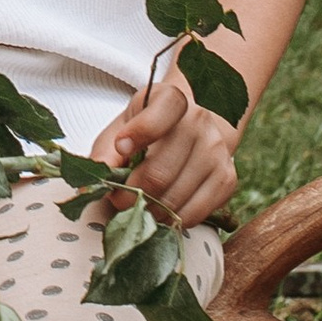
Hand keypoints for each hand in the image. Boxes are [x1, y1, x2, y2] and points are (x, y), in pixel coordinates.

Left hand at [95, 69, 239, 230]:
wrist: (191, 129)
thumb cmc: (149, 129)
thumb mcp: (122, 127)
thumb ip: (106, 152)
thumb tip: (93, 183)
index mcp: (171, 100)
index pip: (160, 115)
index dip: (138, 134)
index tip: (121, 148)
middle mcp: (200, 122)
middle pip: (161, 172)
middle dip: (131, 195)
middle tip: (119, 201)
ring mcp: (216, 151)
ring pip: (176, 199)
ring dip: (150, 212)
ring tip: (139, 208)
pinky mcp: (227, 178)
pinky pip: (195, 213)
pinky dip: (173, 220)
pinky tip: (162, 211)